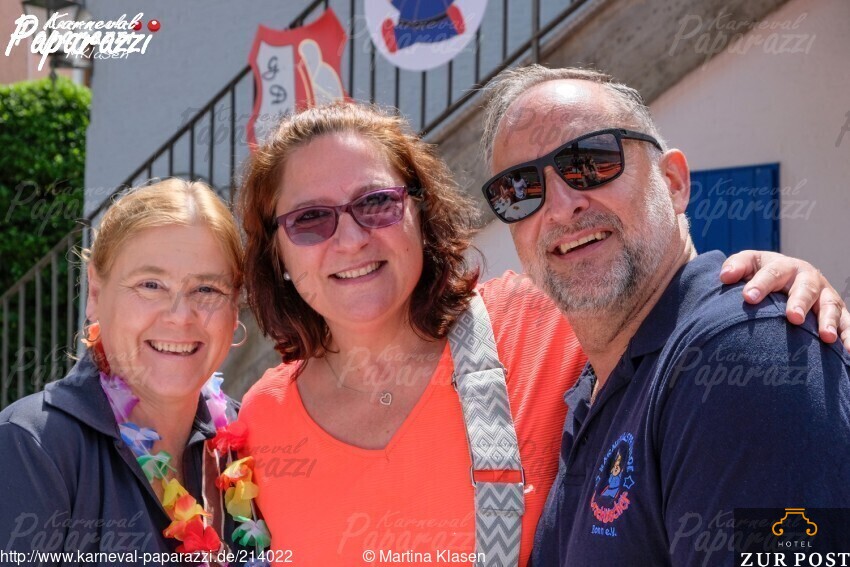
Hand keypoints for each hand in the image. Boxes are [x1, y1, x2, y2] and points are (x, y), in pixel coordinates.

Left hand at [720, 250, 849, 351]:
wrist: (789, 277)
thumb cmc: (762, 275)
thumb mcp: (749, 264)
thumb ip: (736, 267)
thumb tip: (724, 276)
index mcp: (784, 267)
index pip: (772, 273)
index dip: (760, 284)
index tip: (748, 297)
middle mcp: (808, 279)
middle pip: (805, 289)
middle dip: (800, 302)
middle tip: (793, 317)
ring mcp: (826, 296)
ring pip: (830, 306)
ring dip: (828, 321)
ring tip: (825, 337)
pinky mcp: (839, 313)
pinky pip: (847, 324)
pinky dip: (849, 336)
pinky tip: (849, 350)